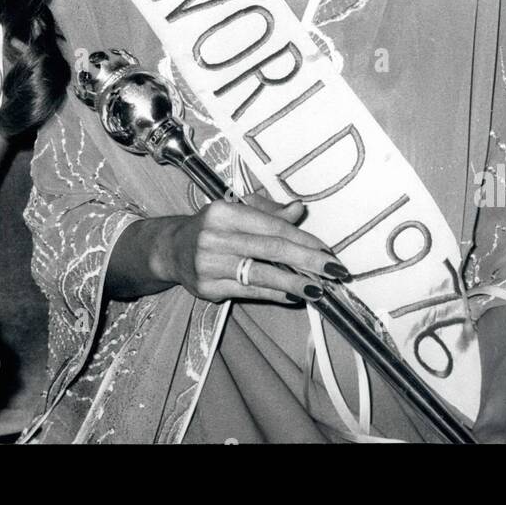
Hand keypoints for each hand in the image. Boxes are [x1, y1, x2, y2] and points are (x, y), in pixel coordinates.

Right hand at [155, 194, 347, 304]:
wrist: (172, 249)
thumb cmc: (212, 227)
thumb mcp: (236, 210)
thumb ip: (269, 212)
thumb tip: (299, 209)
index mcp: (224, 212)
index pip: (272, 226)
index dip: (303, 239)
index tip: (327, 251)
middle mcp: (214, 236)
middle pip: (270, 249)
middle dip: (307, 261)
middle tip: (334, 270)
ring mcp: (209, 264)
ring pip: (261, 273)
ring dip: (294, 282)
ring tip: (319, 288)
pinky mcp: (208, 288)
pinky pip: (249, 291)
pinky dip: (274, 293)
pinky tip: (293, 295)